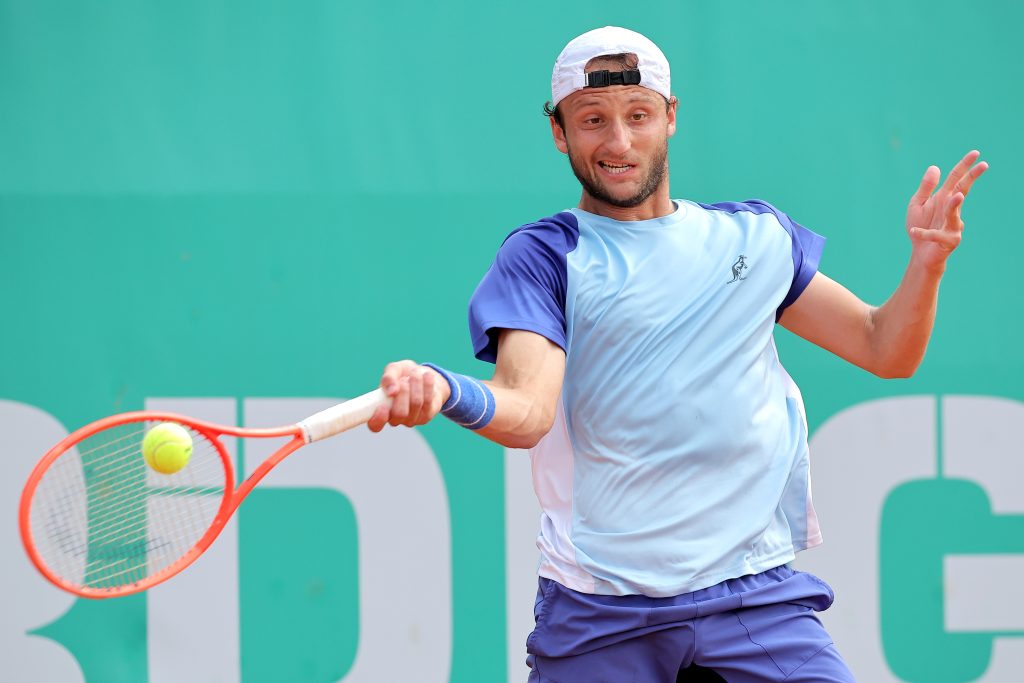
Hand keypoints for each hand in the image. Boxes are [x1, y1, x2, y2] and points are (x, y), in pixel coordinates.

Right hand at [367, 360, 450, 431]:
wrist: (423, 376)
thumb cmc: (402, 374)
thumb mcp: (393, 370)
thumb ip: (388, 378)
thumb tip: (392, 391)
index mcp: (380, 411)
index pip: (375, 425)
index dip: (378, 419)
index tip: (382, 406)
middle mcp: (395, 419)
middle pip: (399, 413)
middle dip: (403, 392)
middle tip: (404, 379)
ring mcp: (411, 420)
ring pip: (415, 403)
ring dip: (416, 383)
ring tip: (415, 373)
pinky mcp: (426, 416)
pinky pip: (428, 400)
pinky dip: (427, 385)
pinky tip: (427, 376)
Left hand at [906, 150, 987, 271]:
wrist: (920, 252)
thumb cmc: (920, 225)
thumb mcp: (918, 204)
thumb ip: (926, 187)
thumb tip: (935, 167)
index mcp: (943, 198)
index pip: (956, 179)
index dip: (965, 166)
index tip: (976, 153)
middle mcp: (950, 209)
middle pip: (962, 191)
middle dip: (971, 178)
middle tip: (984, 164)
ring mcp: (952, 225)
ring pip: (954, 214)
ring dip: (954, 206)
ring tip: (956, 196)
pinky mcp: (948, 240)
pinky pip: (935, 235)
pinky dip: (925, 233)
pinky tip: (914, 232)